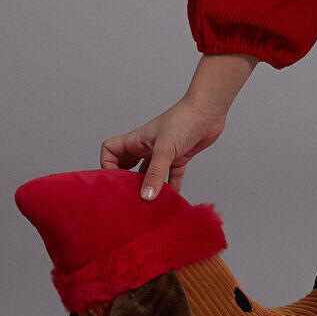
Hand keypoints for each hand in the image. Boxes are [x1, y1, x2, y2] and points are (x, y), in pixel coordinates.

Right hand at [101, 94, 229, 199]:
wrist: (208, 111)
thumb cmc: (184, 120)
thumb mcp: (165, 149)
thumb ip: (155, 173)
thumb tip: (146, 197)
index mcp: (136, 140)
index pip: (110, 151)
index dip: (108, 165)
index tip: (115, 180)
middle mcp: (147, 146)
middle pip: (127, 165)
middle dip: (127, 181)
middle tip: (130, 197)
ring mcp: (163, 152)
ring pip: (150, 173)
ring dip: (149, 186)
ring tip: (149, 203)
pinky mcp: (180, 157)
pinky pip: (172, 176)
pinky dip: (172, 187)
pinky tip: (173, 199)